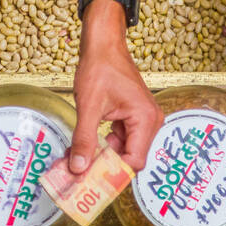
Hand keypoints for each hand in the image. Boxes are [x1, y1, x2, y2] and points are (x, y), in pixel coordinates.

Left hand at [70, 0, 162, 173]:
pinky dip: (103, 146)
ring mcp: (142, 120)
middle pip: (130, 158)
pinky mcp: (132, 117)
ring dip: (101, 158)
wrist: (103, 44)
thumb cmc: (100, 68)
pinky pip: (120, 139)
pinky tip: (83, 148)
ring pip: (123, 150)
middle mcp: (150, 122)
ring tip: (75, 164)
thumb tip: (77, 168)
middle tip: (78, 176)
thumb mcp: (88, 106)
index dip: (112, 173)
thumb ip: (83, 139)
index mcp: (145, 119)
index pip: (134, 161)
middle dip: (105, 168)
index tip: (89, 181)